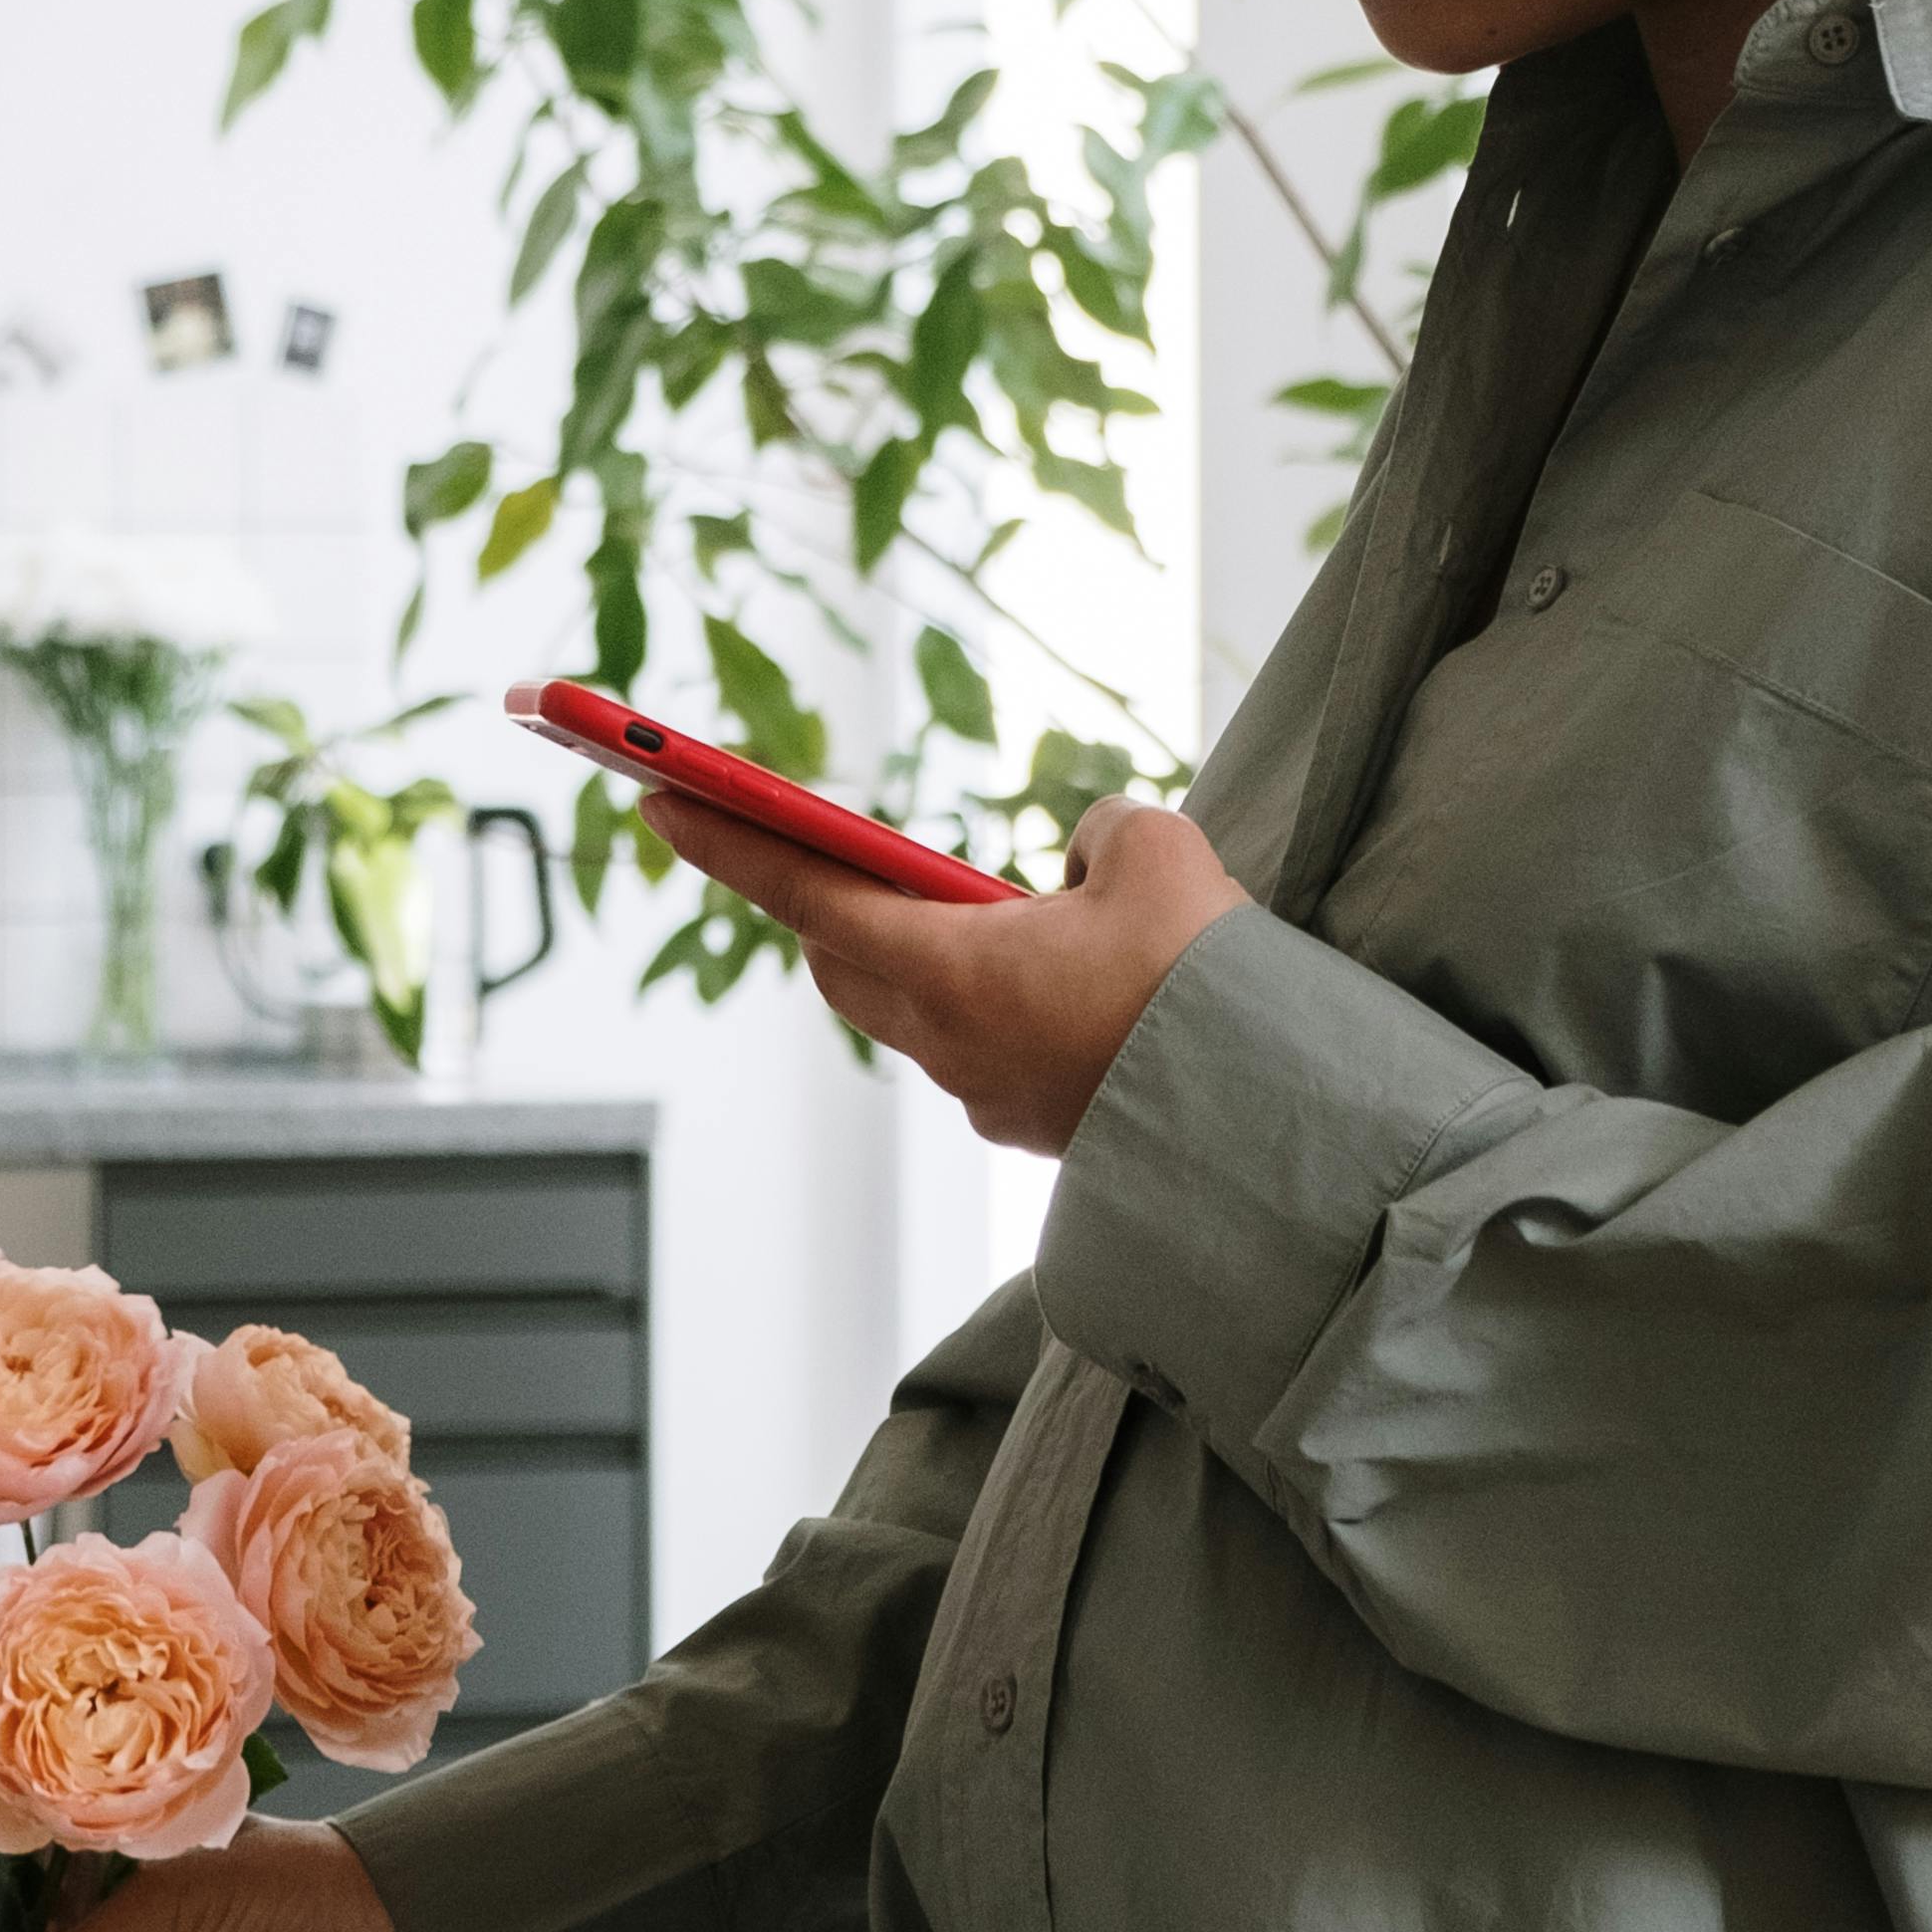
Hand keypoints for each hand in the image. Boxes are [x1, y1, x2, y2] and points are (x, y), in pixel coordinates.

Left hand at [642, 788, 1247, 1149]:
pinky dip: (1002, 1007)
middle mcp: (947, 1042)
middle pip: (843, 963)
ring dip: (937, 958)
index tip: (655, 802)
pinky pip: (988, 1051)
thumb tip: (1086, 863)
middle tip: (841, 859)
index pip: (803, 890)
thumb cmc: (1205, 987)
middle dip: (829, 906)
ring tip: (1027, 922)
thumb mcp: (1158, 852)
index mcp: (949, 968)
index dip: (723, 841)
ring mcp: (987, 1096)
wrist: (1276, 1130)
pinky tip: (1089, 989)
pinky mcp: (1036, 1128)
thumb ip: (1102, 831)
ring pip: (919, 1012)